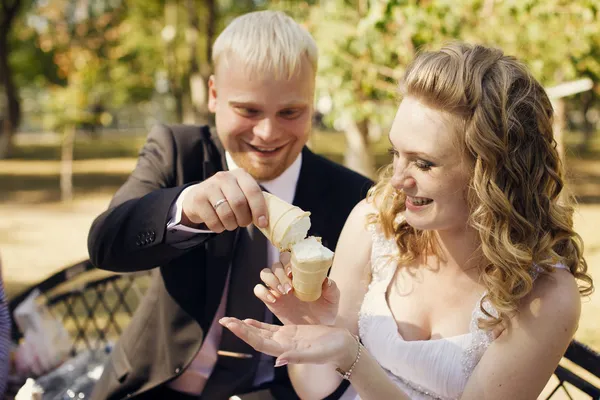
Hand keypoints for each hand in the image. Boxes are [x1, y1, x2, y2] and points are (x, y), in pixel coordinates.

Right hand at [182, 169, 267, 232]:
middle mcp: (224, 177)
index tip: (262, 223)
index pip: (253, 191)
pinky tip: (219, 223)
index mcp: (240, 174)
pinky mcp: (198, 199)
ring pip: (226, 214)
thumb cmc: (227, 197)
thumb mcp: (241, 192)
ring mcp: (209, 186)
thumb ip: (253, 200)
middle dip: (244, 219)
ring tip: (230, 223)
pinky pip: (214, 221)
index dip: (259, 209)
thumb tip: (265, 220)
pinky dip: (219, 228)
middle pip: (239, 203)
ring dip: (231, 225)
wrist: (199, 196)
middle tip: (243, 223)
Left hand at [219, 317, 356, 368]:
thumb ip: (297, 357)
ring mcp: (285, 339)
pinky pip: (270, 328)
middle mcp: (282, 345)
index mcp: (286, 350)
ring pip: (260, 332)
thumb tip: (278, 361)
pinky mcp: (291, 333)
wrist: (343, 346)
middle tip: (224, 320)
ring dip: (245, 327)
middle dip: (239, 329)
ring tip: (230, 320)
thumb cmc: (333, 350)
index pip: (260, 343)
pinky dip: (258, 325)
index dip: (245, 334)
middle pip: (256, 337)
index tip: (232, 325)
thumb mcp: (317, 353)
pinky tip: (248, 321)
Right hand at [254, 253, 338, 325]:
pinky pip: (258, 290)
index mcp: (300, 271)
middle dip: (280, 274)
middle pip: (275, 264)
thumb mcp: (332, 298)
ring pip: (265, 273)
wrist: (318, 326)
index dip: (287, 261)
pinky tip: (274, 300)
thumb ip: (331, 288)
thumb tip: (326, 280)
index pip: (289, 256)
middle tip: (290, 289)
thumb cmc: (326, 308)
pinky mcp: (270, 300)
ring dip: (271, 280)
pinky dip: (263, 292)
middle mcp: (286, 276)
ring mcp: (277, 287)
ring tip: (283, 293)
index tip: (292, 273)